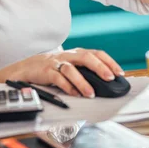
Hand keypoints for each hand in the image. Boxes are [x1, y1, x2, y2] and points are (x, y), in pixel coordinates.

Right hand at [0, 48, 123, 97]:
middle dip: (100, 67)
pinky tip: (74, 94)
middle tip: (109, 78)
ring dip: (83, 82)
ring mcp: (57, 62)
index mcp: (77, 53)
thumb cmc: (55, 67)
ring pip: (72, 69)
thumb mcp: (72, 65)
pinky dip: (67, 87)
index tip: (119, 73)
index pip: (97, 53)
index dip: (109, 62)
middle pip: (86, 57)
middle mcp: (69, 55)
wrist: (29, 67)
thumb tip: (107, 82)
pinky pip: (58, 78)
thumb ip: (86, 71)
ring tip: (91, 94)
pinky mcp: (47, 71)